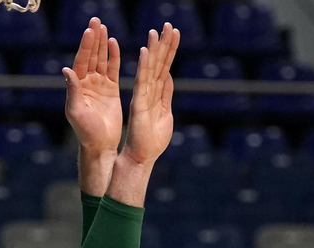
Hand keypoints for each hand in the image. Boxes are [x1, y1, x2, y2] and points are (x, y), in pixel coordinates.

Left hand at [62, 18, 122, 155]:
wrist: (100, 144)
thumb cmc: (86, 131)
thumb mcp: (76, 111)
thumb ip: (72, 90)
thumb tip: (66, 69)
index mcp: (77, 85)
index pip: (81, 60)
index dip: (85, 45)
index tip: (90, 31)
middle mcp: (87, 82)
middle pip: (91, 55)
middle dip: (93, 38)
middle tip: (96, 20)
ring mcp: (99, 85)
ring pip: (101, 59)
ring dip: (102, 43)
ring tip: (103, 27)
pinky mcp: (111, 90)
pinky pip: (113, 69)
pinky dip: (113, 57)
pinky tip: (114, 43)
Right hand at [121, 23, 179, 165]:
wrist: (142, 156)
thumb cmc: (153, 139)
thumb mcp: (165, 113)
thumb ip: (166, 95)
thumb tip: (169, 76)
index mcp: (157, 92)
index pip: (165, 66)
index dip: (169, 50)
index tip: (174, 32)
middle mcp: (149, 90)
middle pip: (158, 63)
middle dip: (164, 44)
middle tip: (168, 24)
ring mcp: (143, 95)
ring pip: (150, 68)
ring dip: (153, 49)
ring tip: (156, 31)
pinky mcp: (139, 103)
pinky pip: (142, 81)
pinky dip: (144, 66)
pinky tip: (146, 51)